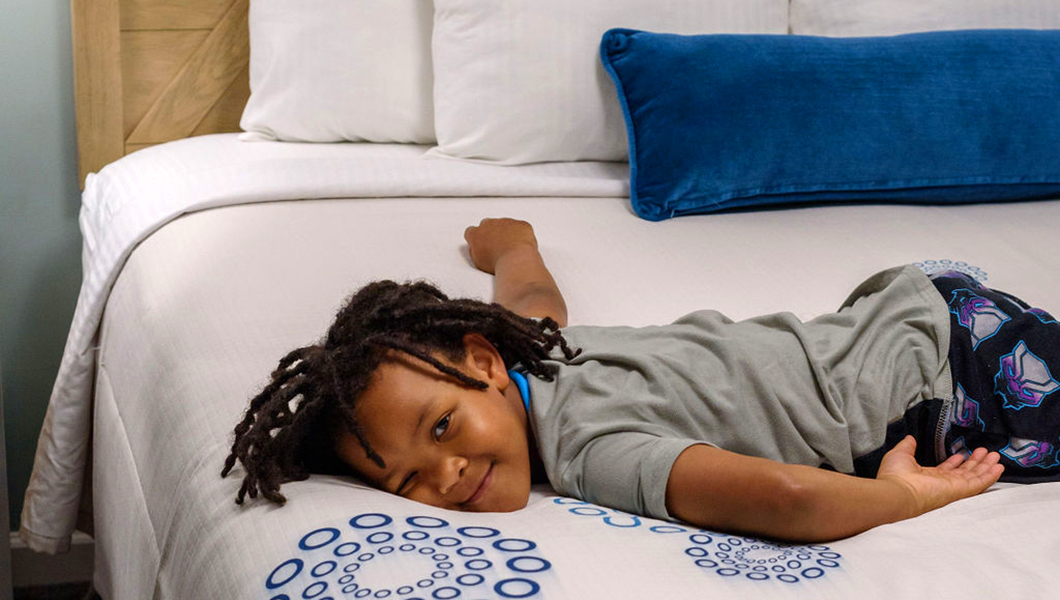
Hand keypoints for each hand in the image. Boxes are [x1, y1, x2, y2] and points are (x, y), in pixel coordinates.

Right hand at [464, 218, 538, 273]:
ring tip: (511, 249)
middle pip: (488, 224)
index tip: (482, 244)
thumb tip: (476, 247)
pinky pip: (521, 227)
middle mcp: (489, 224)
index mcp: (476, 233)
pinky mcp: (520, 224)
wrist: (515, 260)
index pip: (471, 232)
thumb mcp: (478, 261)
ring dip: (507, 232)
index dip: (478, 238)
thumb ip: (475, 250)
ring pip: (505, 224)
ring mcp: (505, 222)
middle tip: (497, 246)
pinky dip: (521, 234)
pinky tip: (521, 246)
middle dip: (491, 232)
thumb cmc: (497, 263)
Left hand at [875, 436, 1003, 515]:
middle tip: (986, 452)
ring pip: (974, 477)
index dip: (956, 463)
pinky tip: (998, 467)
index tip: (962, 455)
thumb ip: (908, 446)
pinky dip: (990, 475)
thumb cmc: (895, 476)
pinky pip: (979, 483)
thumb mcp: (901, 454)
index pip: (946, 470)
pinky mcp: (960, 490)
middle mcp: (942, 484)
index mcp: (928, 477)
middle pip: (964, 473)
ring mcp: (953, 488)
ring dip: (986, 466)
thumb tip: (910, 438)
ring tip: (995, 456)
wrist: (898, 492)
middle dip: (976, 462)